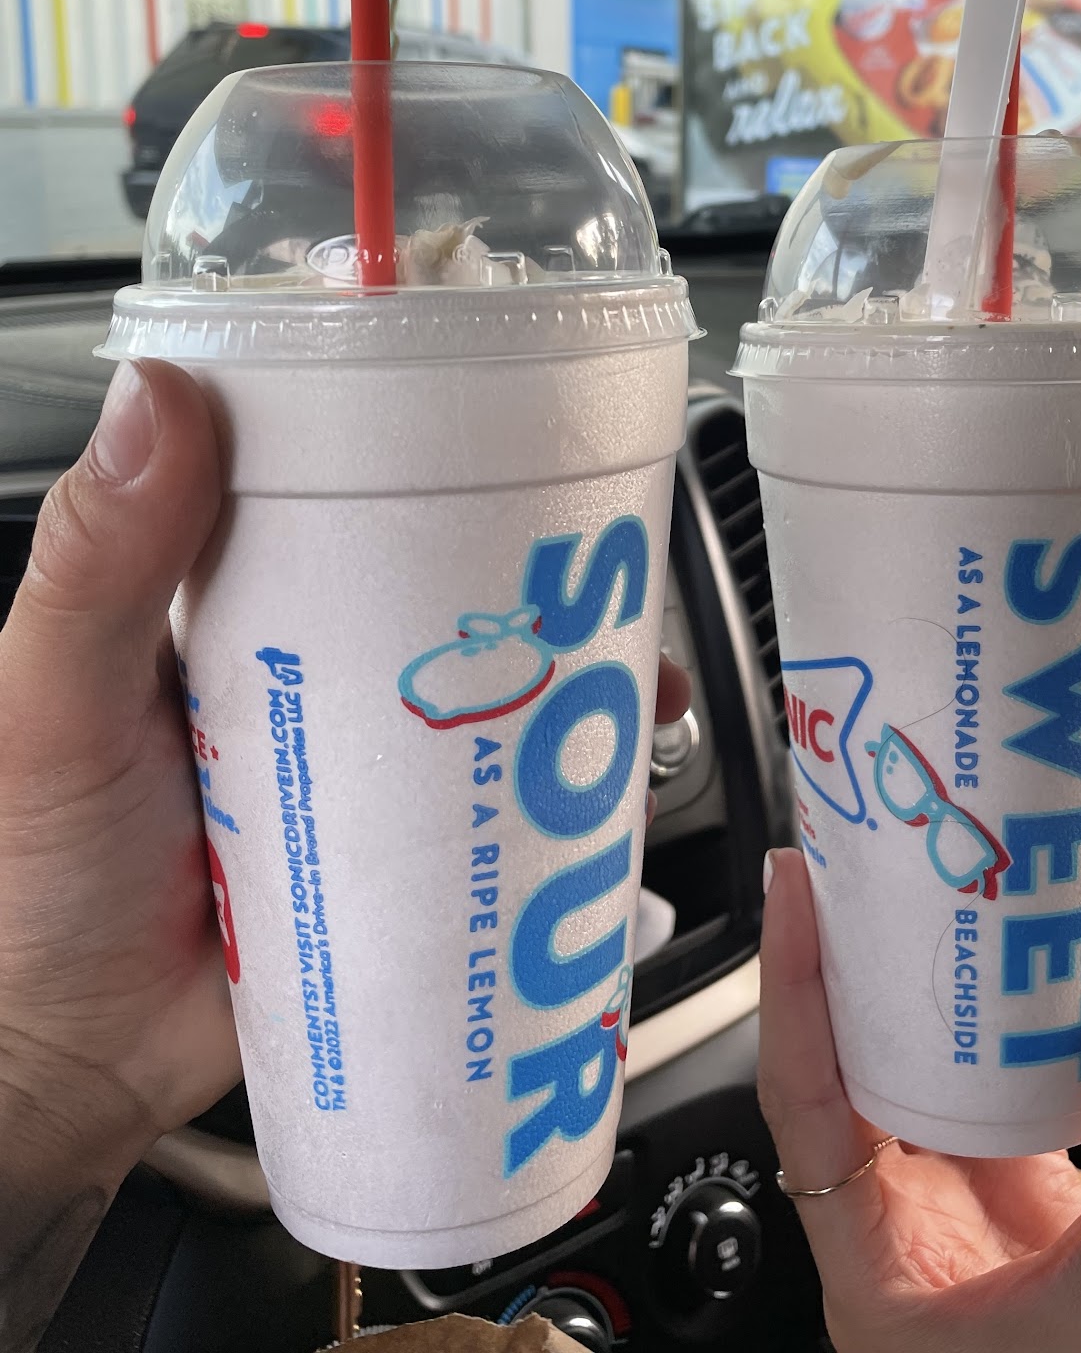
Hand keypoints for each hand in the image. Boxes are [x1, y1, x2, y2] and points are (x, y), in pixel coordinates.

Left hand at [0, 358, 689, 1188]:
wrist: (62, 1069)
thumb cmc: (26, 877)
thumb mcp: (51, 698)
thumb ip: (99, 562)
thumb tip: (160, 399)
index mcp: (218, 598)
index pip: (327, 487)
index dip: (415, 445)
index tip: (502, 419)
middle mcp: (297, 664)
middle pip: (430, 588)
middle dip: (528, 574)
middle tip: (603, 569)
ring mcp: (349, 758)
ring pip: (474, 692)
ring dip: (560, 681)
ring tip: (632, 682)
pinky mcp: (385, 848)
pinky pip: (480, 803)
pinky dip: (548, 791)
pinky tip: (597, 789)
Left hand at [759, 850, 1080, 1351]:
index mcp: (884, 1288)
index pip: (804, 1105)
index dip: (792, 987)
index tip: (797, 885)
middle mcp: (902, 1253)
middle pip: (846, 1078)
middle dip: (849, 966)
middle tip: (860, 862)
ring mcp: (955, 1228)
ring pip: (915, 1081)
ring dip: (924, 989)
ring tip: (925, 886)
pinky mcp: (1012, 1207)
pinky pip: (985, 1094)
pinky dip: (999, 1026)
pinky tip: (1014, 959)